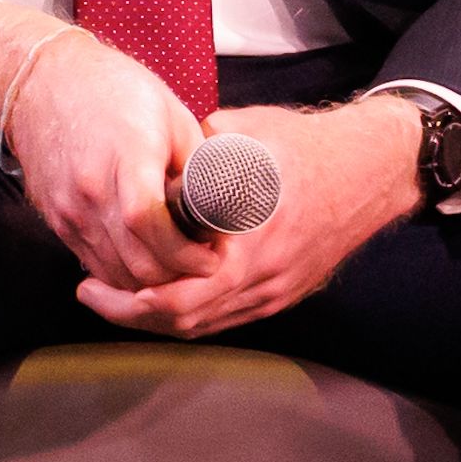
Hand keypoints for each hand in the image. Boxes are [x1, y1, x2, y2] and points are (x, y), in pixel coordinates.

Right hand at [0, 0, 212, 304]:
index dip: (186, 253)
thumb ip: (196, 166)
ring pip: (117, 275)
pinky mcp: (58, 221)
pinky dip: (126, 273)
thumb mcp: (171, 115)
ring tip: (179, 262)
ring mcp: (70, 210)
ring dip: (154, 281)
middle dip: (179, 275)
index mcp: (125, 157)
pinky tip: (148, 257)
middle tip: (205, 262)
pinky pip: (96, 266)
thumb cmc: (112, 90)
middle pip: (137, 262)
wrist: (40, 85)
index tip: (212, 255)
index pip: (149, 224)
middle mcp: (91, 191)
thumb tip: (223, 208)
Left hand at [80, 97, 422, 338]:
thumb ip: (191, 158)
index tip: (91, 278)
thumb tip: (143, 167)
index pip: (180, 295)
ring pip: (204, 324)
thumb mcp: (241, 137)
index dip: (129, 297)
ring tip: (113, 295)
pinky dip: (186, 310)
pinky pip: (225, 316)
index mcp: (249, 242)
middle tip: (89, 291)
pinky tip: (156, 293)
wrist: (370, 168)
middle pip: (184, 319)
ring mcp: (276, 291)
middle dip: (129, 312)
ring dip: (154, 316)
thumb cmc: (303, 145)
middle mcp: (264, 277)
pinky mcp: (282, 292)